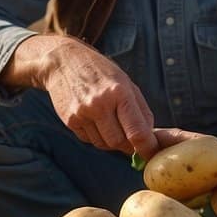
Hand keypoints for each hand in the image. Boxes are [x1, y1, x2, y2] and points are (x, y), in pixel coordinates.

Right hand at [4, 35, 157, 157]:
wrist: (63, 62)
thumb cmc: (102, 73)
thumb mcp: (126, 83)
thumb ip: (141, 111)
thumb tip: (151, 138)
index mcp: (120, 92)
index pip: (137, 131)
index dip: (147, 148)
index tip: (152, 154)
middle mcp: (100, 104)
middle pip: (120, 143)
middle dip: (128, 145)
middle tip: (130, 136)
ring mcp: (82, 113)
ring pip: (104, 144)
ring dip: (111, 141)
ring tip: (110, 121)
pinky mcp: (70, 121)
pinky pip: (89, 140)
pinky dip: (96, 136)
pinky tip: (94, 119)